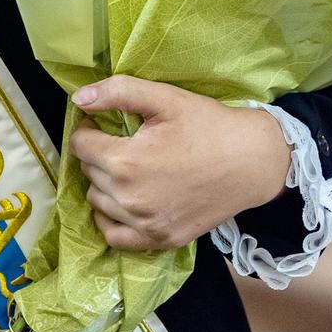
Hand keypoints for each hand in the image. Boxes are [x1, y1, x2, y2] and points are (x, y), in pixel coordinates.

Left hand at [69, 76, 292, 251]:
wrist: (252, 161)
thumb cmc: (209, 125)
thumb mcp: (165, 98)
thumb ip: (117, 92)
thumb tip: (79, 98)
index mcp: (125, 161)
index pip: (81, 145)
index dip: (89, 130)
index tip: (102, 125)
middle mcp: (129, 198)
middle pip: (88, 173)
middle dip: (98, 154)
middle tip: (121, 143)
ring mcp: (145, 224)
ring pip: (98, 203)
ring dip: (104, 184)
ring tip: (125, 169)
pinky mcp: (160, 239)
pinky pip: (116, 237)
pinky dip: (111, 220)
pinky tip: (123, 203)